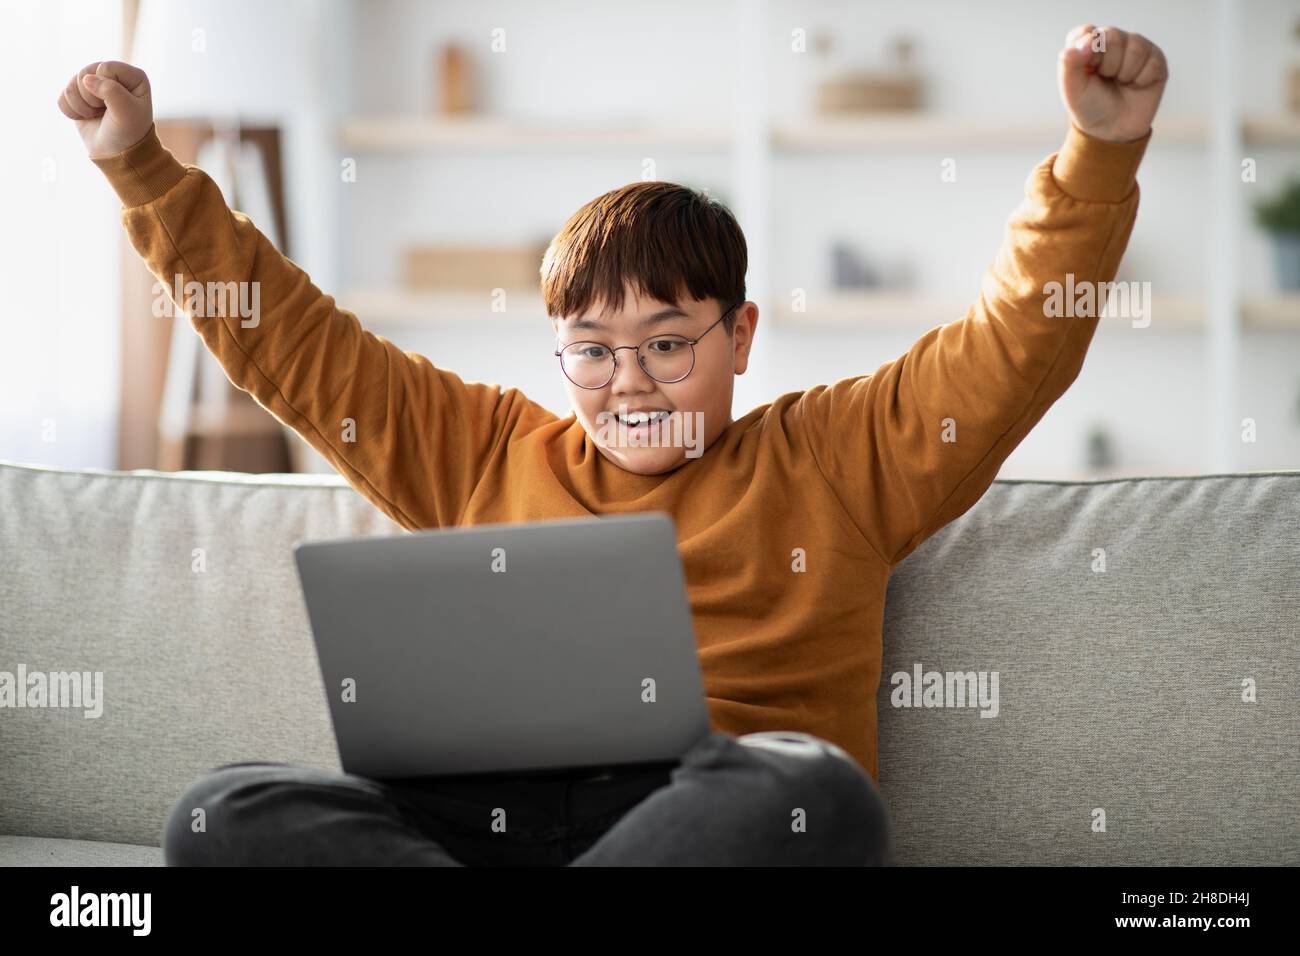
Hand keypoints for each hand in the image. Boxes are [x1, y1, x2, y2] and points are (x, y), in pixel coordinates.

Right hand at [56, 60, 153, 159]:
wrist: (115, 153)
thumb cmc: (127, 133)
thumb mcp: (127, 113)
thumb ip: (111, 91)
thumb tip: (86, 79)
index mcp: (133, 77)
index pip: (106, 67)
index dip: (106, 89)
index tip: (117, 106)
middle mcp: (113, 75)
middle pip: (85, 73)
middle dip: (91, 98)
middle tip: (104, 112)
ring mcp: (95, 83)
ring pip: (71, 84)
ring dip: (81, 106)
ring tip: (97, 115)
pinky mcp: (78, 94)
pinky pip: (62, 96)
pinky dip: (72, 111)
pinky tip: (86, 117)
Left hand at [1058, 25, 1167, 142]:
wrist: (1112, 130)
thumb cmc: (1090, 107)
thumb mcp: (1071, 88)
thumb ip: (1070, 61)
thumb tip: (1089, 39)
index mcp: (1088, 44)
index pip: (1087, 32)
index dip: (1087, 53)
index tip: (1088, 71)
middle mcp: (1113, 41)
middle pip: (1112, 36)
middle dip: (1107, 65)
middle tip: (1105, 79)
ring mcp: (1136, 47)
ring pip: (1135, 47)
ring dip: (1124, 73)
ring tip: (1121, 83)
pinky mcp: (1155, 58)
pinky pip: (1152, 61)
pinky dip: (1141, 79)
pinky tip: (1136, 85)